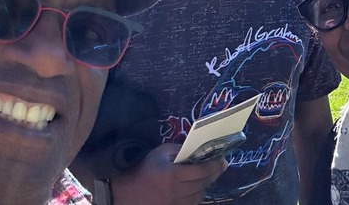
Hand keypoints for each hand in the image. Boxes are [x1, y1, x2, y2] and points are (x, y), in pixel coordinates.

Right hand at [112, 143, 227, 204]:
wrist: (125, 192)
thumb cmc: (143, 169)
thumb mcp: (159, 153)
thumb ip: (178, 149)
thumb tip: (195, 149)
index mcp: (173, 175)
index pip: (201, 171)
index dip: (214, 166)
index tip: (223, 160)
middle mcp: (177, 192)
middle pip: (203, 184)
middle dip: (215, 174)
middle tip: (221, 166)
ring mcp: (176, 203)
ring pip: (200, 196)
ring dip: (207, 185)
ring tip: (209, 176)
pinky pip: (193, 204)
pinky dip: (198, 196)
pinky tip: (199, 189)